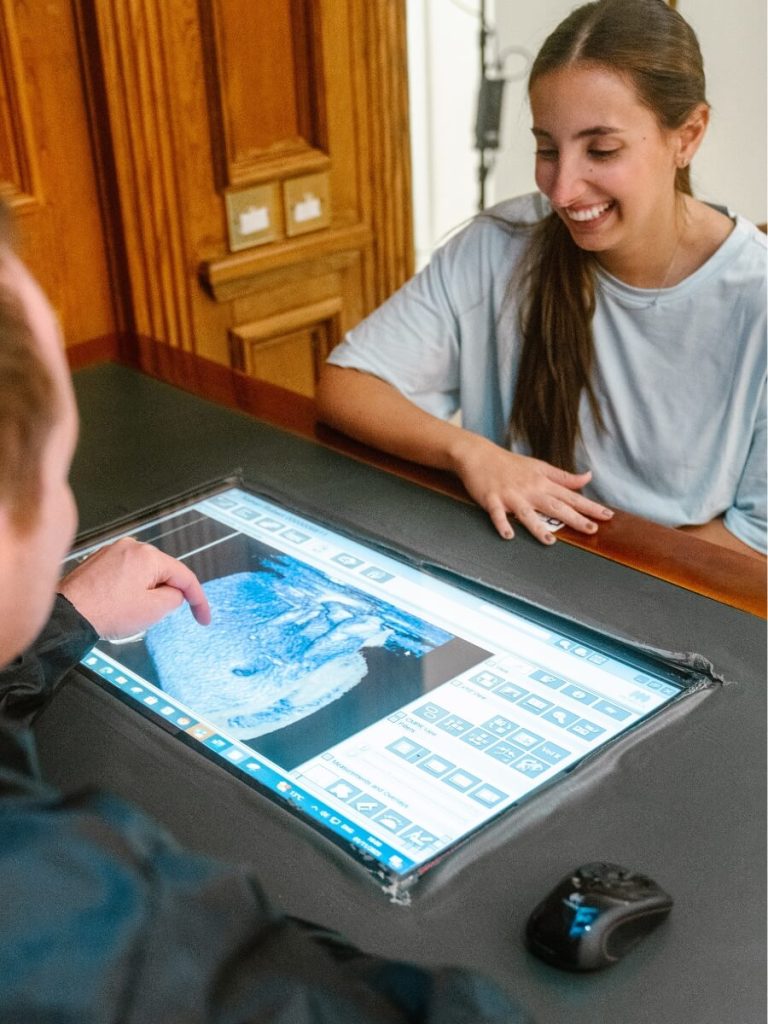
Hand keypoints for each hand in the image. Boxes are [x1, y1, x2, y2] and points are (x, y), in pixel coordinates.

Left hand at [59, 537, 210, 639]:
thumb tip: (175, 593)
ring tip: (130, 613)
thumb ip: (175, 598)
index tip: (202, 617)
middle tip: (157, 617)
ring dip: (146, 593)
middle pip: (163, 572)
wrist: (67, 615)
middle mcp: (130, 547)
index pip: (184, 576)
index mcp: (148, 556)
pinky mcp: (99, 561)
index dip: (198, 600)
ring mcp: (112, 552)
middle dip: (166, 594)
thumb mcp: (153, 611)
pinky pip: (125, 574)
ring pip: (144, 574)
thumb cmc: (104, 611)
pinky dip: (129, 589)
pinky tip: (119, 606)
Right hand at [451, 435, 613, 544]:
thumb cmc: (509, 463)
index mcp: (542, 482)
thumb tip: (587, 478)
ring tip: (550, 541)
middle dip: (574, 518)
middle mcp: (529, 489)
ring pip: (527, 513)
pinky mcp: (491, 499)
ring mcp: (510, 495)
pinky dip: (502, 524)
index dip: (589, 506)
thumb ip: (563, 476)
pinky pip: (497, 514)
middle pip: (554, 506)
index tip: (607, 515)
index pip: (570, 496)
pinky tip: (508, 535)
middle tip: (591, 529)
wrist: (479, 455)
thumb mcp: (539, 467)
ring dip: (537, 527)